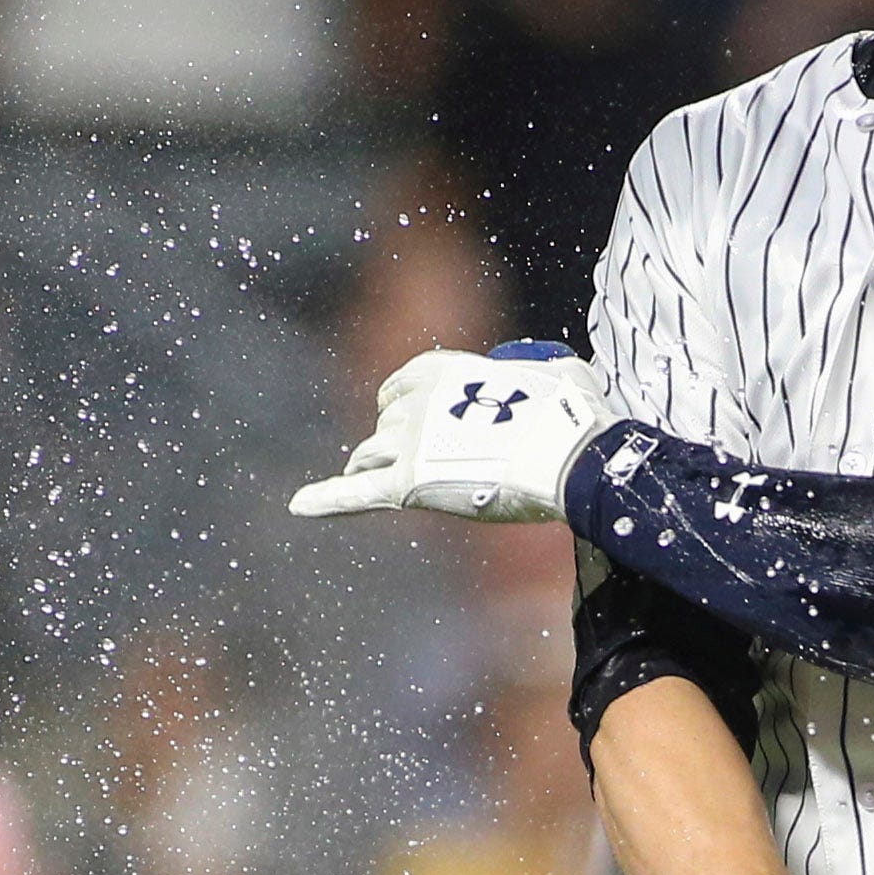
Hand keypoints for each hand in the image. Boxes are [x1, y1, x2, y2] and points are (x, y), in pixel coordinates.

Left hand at [291, 343, 615, 522]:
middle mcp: (414, 401)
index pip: (402, 384)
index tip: (418, 417)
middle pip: (385, 424)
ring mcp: (407, 444)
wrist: (572, 459)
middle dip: (393, 440)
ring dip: (374, 467)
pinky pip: (354, 493)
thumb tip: (546, 379)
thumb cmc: (574, 417)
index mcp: (443, 368)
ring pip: (370, 456)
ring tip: (380, 481)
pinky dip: (325, 499)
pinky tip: (300, 505)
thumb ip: (534, 374)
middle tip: (417, 459)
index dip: (405, 404)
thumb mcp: (557, 373)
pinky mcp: (406, 485)